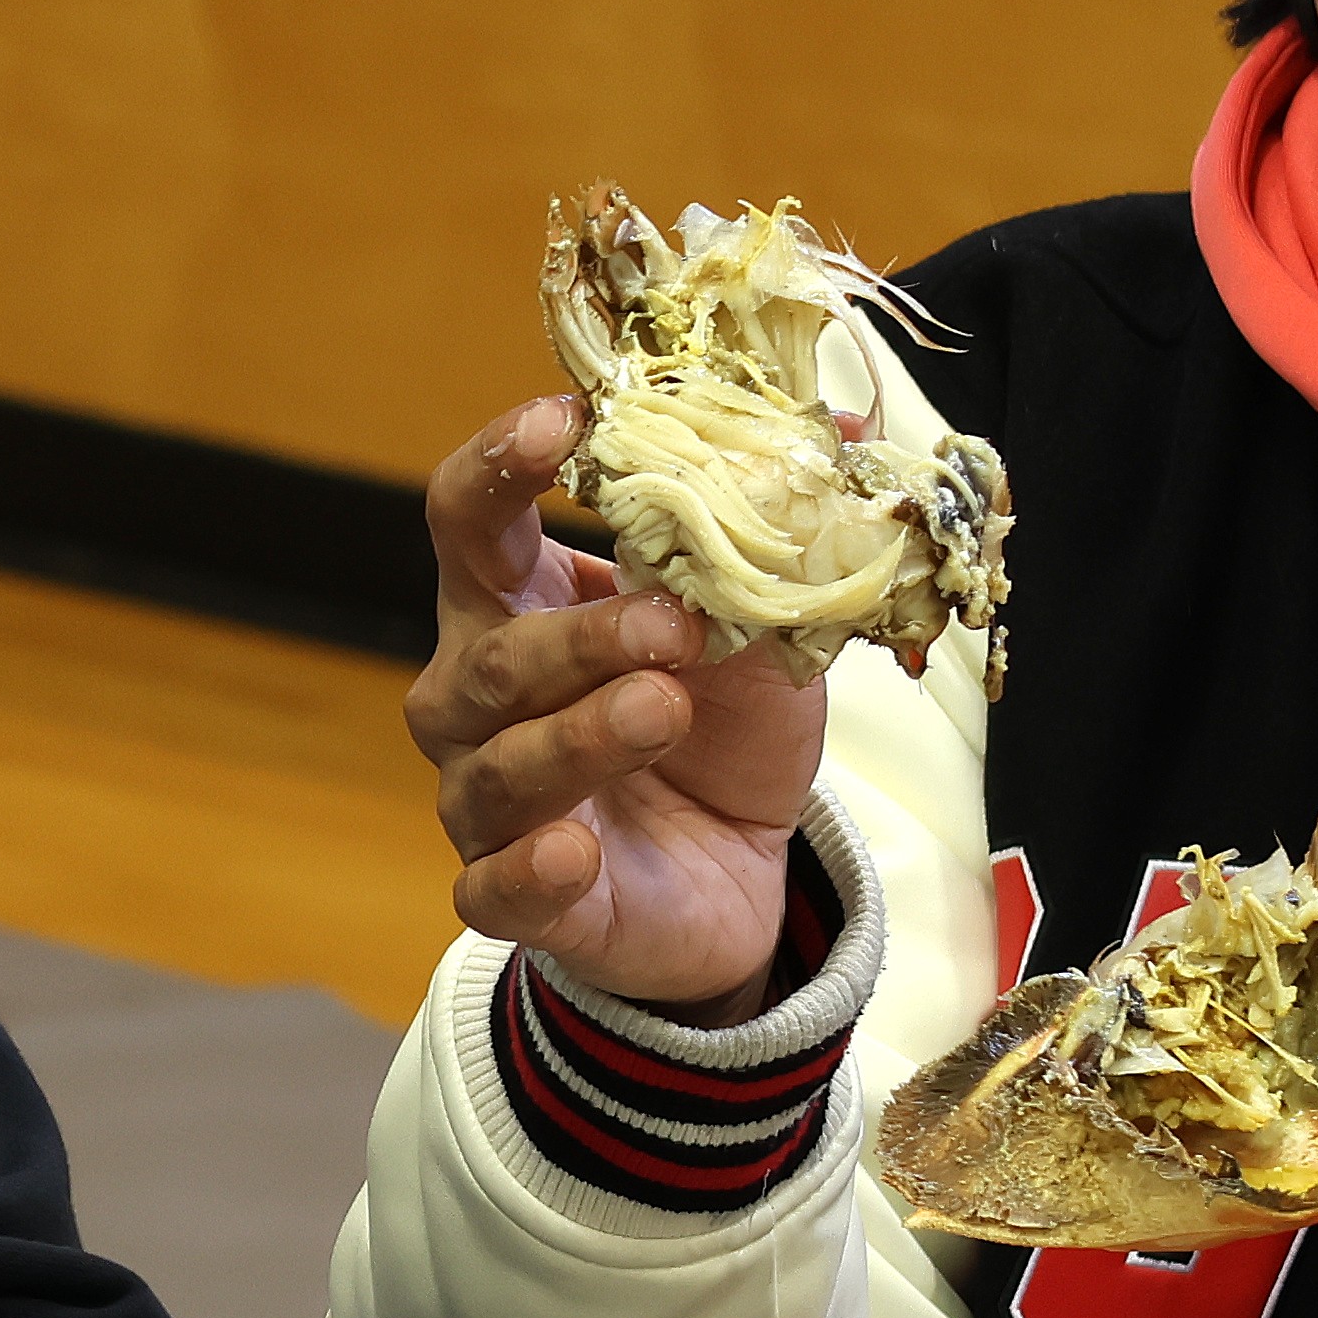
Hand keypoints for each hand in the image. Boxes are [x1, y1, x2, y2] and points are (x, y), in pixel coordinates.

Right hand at [410, 396, 827, 1017]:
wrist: (741, 869)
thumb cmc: (722, 728)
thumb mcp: (763, 631)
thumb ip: (770, 547)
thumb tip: (847, 424)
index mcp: (519, 605)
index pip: (470, 520)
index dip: (499, 466)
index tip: (563, 421)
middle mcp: (477, 698)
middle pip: (492, 654)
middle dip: (581, 636)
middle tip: (672, 626)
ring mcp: (487, 800)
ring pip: (500, 765)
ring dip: (580, 735)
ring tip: (662, 710)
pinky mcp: (513, 896)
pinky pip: (492, 887)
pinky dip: (529, 869)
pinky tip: (576, 850)